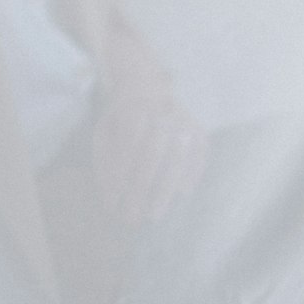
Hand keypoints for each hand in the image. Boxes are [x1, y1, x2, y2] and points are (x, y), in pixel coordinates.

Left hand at [93, 37, 207, 224]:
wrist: (147, 87)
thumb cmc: (121, 120)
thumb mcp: (104, 132)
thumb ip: (105, 162)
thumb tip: (110, 199)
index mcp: (134, 108)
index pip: (127, 145)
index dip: (119, 177)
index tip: (112, 203)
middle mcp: (162, 111)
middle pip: (153, 153)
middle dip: (141, 188)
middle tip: (132, 216)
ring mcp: (184, 120)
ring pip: (177, 157)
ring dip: (164, 189)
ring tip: (154, 214)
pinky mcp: (199, 130)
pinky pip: (199, 157)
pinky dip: (189, 177)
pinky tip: (179, 195)